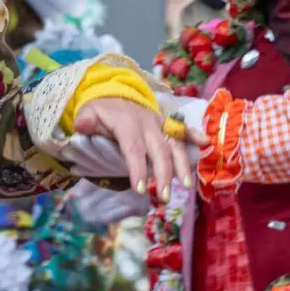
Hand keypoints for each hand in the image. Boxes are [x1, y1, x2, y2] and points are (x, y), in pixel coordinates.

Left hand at [72, 98, 195, 199]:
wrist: (112, 93)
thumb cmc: (100, 111)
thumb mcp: (87, 113)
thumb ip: (85, 120)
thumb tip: (83, 125)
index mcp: (127, 123)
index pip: (133, 149)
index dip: (138, 169)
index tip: (140, 189)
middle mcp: (146, 123)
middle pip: (158, 150)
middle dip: (163, 174)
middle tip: (163, 198)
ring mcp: (158, 123)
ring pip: (173, 144)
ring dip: (181, 165)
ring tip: (185, 186)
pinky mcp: (164, 124)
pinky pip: (180, 129)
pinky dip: (193, 135)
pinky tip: (205, 143)